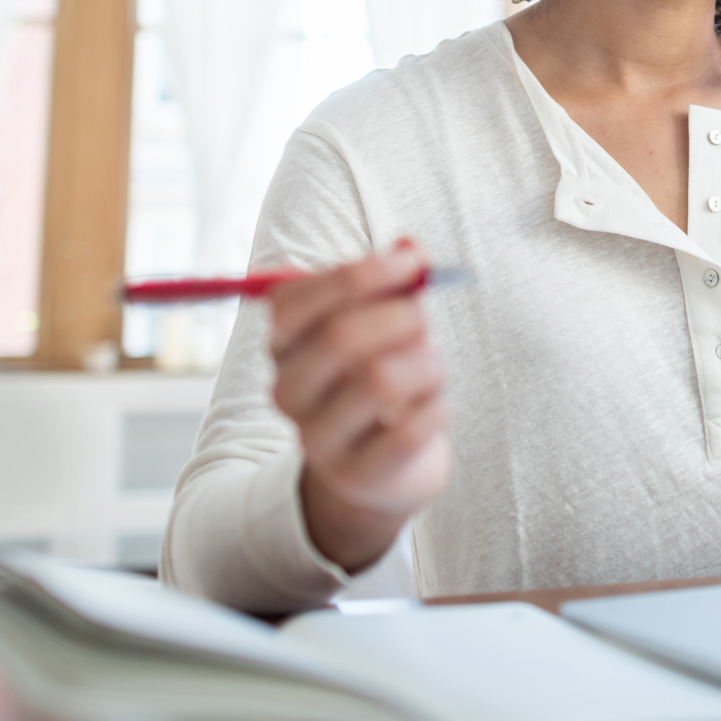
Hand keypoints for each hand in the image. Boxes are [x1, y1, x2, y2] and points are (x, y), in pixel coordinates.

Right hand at [268, 244, 451, 572]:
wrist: (386, 466)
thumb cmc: (385, 374)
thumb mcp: (386, 322)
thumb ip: (396, 282)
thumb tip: (411, 246)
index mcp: (283, 343)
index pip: (298, 298)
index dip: (364, 273)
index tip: (415, 264)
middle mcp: (287, 390)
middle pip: (340, 336)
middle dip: (400, 317)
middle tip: (425, 322)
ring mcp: (316, 438)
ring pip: (380, 381)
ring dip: (426, 364)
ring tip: (435, 369)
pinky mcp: (355, 474)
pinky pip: (407, 431)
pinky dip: (437, 408)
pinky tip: (437, 407)